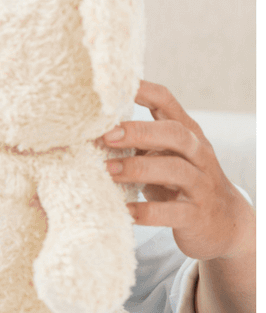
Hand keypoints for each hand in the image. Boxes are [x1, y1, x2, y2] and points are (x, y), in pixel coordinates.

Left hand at [102, 81, 252, 261]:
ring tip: (108, 170)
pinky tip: (125, 211)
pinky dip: (147, 211)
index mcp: (187, 133)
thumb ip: (137, 142)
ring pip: (176, 169)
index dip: (142, 91)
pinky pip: (172, 212)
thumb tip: (86, 131)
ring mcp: (201, 184)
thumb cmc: (181, 182)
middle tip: (106, 136)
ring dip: (138, 168)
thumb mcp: (165, 155)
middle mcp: (198, 154)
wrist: (226, 223)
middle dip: (139, 131)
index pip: (166, 102)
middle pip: (175, 133)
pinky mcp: (197, 215)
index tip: (112, 89)